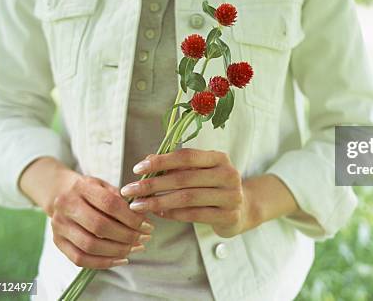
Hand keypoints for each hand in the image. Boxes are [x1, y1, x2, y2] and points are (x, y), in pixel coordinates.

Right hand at [50, 171, 154, 268]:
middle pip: (99, 226)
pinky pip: (80, 259)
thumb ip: (123, 200)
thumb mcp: (105, 186)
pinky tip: (121, 259)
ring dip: (117, 250)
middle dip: (127, 236)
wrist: (59, 193)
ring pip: (90, 245)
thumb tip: (145, 216)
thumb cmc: (90, 191)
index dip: (131, 217)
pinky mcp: (58, 242)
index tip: (147, 225)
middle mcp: (66, 206)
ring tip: (136, 248)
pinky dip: (103, 263)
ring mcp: (59, 226)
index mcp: (81, 187)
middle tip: (144, 238)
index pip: (110, 204)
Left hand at [120, 149, 257, 237]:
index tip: (137, 168)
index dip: (161, 161)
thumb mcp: (199, 172)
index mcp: (219, 158)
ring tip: (138, 205)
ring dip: (158, 201)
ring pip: (187, 198)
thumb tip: (147, 160)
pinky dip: (173, 214)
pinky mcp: (229, 215)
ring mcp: (231, 196)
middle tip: (129, 190)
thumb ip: (176, 166)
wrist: (243, 209)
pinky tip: (158, 213)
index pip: (187, 156)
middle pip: (183, 178)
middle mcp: (228, 174)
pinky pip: (194, 214)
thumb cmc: (214, 187)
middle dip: (152, 184)